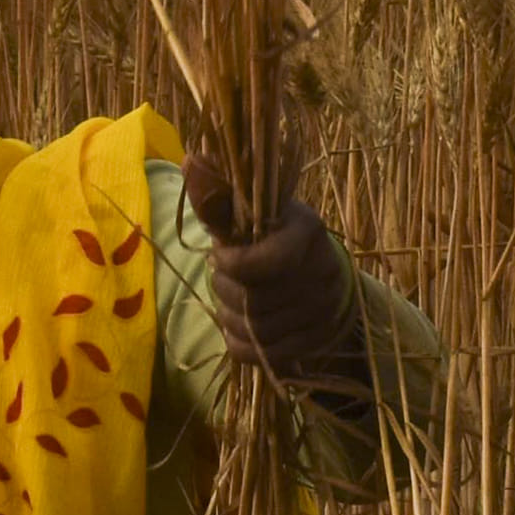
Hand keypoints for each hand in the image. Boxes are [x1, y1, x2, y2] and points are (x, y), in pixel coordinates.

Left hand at [206, 199, 370, 400]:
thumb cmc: (273, 237)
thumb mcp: (251, 214)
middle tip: (224, 278)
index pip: (268, 260)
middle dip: (226, 289)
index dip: (232, 264)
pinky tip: (240, 328)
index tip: (219, 255)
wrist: (320, 275)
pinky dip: (242, 343)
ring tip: (231, 301)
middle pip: (256, 298)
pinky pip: (265, 354)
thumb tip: (190, 161)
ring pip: (258, 329)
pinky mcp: (318, 341)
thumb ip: (220, 199)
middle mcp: (323, 271)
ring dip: (231, 316)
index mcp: (307, 229)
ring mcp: (324, 310)